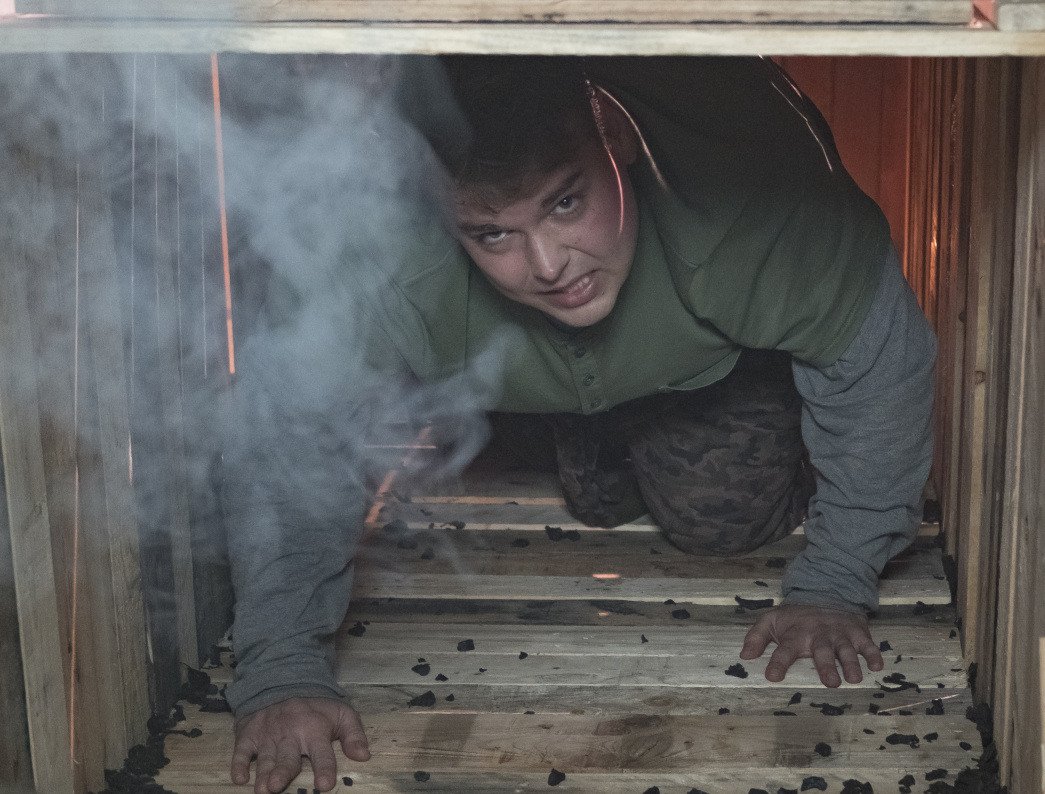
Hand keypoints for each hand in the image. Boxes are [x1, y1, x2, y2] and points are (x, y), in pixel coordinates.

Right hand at [231, 697, 370, 792]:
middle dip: (283, 772)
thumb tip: (364, 756)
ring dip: (262, 773)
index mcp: (315, 729)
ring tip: (262, 789)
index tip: (324, 785)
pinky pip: (241, 750)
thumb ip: (354, 735)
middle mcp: (290, 733)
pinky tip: (239, 777)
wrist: (283, 685)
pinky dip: (238, 763)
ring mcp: (267, 734)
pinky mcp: (249, 734)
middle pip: (287, 757)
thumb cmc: (316, 709)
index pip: (321, 752)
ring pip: (265, 757)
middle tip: (277, 787)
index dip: (324, 768)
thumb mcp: (341, 714)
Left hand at [739, 604, 884, 686]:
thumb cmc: (796, 617)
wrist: (826, 594)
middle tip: (830, 682)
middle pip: (822, 651)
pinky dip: (874, 653)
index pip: (785, 650)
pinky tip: (877, 665)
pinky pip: (868, 644)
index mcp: (796, 634)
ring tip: (854, 678)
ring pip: (846, 649)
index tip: (773, 677)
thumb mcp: (771, 620)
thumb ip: (756, 637)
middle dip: (826, 666)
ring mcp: (840, 634)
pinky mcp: (858, 633)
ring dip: (851, 663)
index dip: (778, 663)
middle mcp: (818, 635)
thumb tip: (744, 656)